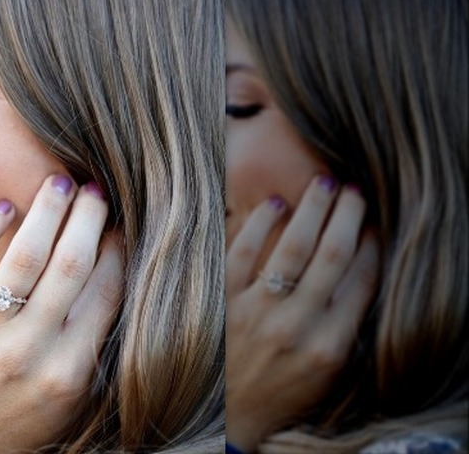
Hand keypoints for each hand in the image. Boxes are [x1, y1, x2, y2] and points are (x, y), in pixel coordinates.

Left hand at [0, 175, 123, 453]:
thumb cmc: (6, 426)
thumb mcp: (61, 403)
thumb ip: (87, 349)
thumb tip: (111, 277)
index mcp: (67, 373)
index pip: (105, 294)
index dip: (117, 250)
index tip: (120, 223)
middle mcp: (27, 352)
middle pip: (71, 265)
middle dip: (89, 218)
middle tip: (96, 188)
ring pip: (25, 254)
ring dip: (48, 210)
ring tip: (59, 182)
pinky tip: (3, 205)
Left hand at [226, 177, 379, 451]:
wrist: (228, 414)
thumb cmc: (282, 388)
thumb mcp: (326, 370)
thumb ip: (343, 324)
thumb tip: (359, 268)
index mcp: (329, 346)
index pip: (361, 283)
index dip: (372, 247)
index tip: (375, 223)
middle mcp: (295, 327)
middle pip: (332, 257)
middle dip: (348, 216)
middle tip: (354, 189)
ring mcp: (256, 312)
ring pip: (291, 247)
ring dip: (312, 209)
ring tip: (324, 184)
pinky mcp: (223, 302)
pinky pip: (242, 251)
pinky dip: (260, 223)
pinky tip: (275, 204)